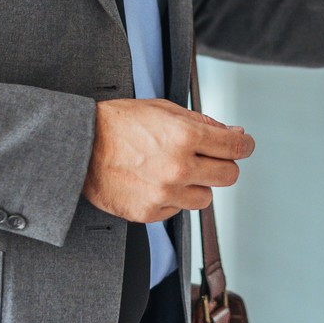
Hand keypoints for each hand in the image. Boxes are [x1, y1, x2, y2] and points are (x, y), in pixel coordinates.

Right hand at [83, 98, 255, 224]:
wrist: (79, 146)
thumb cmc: (120, 122)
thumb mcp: (164, 109)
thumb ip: (204, 123)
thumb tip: (236, 133)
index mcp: (186, 136)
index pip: (236, 147)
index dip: (243, 144)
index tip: (242, 145)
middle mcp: (179, 167)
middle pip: (229, 175)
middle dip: (223, 165)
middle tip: (208, 158)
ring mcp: (165, 193)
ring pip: (206, 197)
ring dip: (196, 185)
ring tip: (172, 170)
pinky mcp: (150, 213)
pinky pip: (178, 209)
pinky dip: (172, 198)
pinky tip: (153, 181)